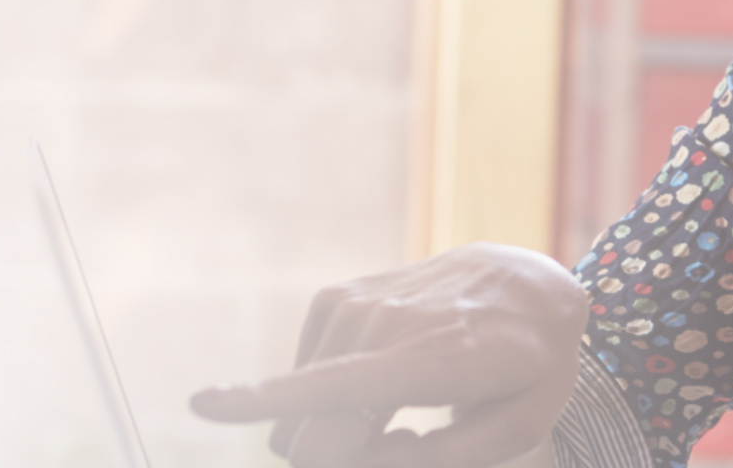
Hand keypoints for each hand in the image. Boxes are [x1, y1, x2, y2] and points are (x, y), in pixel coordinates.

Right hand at [193, 242, 588, 467]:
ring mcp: (354, 305)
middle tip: (402, 440)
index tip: (203, 404)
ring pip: (300, 410)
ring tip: (406, 405)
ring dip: (340, 429)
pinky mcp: (335, 300)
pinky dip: (334, 396)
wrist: (528, 283)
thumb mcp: (516, 428)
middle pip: (310, 429)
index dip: (265, 402)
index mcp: (434, 360)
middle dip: (338, 458)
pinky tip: (386, 376)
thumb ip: (437, 458)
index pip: (339, 387)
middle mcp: (385, 325)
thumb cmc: (529, 368)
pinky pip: (302, 382)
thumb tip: (356, 459)